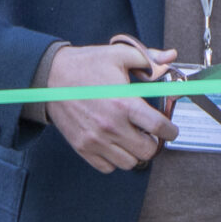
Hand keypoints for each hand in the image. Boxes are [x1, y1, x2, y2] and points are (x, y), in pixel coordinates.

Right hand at [48, 39, 178, 173]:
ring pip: (130, 163)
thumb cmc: (85, 65)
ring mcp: (96, 140)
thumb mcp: (119, 54)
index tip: (170, 130)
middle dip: (154, 142)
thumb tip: (170, 56)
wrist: (50, 77)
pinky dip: (115, 159)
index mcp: (124, 103)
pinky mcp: (83, 148)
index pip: (159, 128)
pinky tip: (115, 143)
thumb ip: (149, 58)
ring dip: (135, 152)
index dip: (171, 131)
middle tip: (150, 133)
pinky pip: (108, 167)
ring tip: (131, 138)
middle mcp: (111, 126)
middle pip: (147, 151)